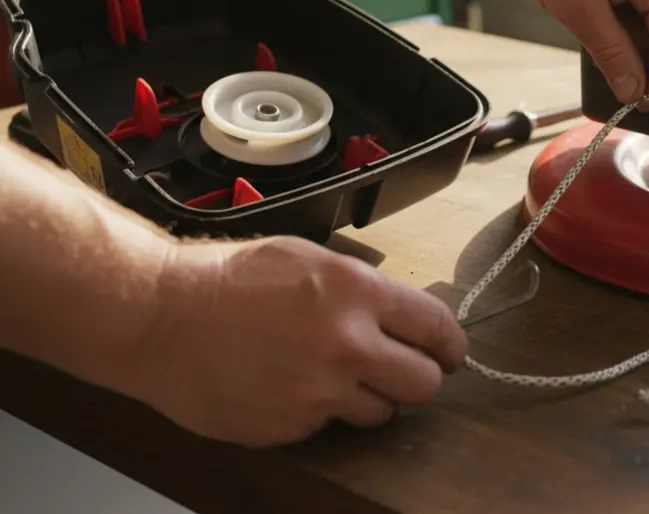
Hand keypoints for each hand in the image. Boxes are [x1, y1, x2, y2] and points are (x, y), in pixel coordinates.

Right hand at [133, 236, 466, 447]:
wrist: (161, 318)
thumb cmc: (228, 280)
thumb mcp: (309, 259)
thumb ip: (362, 290)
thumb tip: (402, 315)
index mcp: (359, 293)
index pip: (437, 327)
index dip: (450, 344)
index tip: (451, 352)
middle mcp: (348, 345)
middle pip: (424, 383)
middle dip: (418, 377)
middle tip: (400, 370)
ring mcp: (320, 392)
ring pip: (381, 412)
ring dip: (368, 399)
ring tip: (330, 375)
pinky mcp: (291, 426)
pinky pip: (328, 426)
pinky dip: (318, 412)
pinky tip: (288, 386)